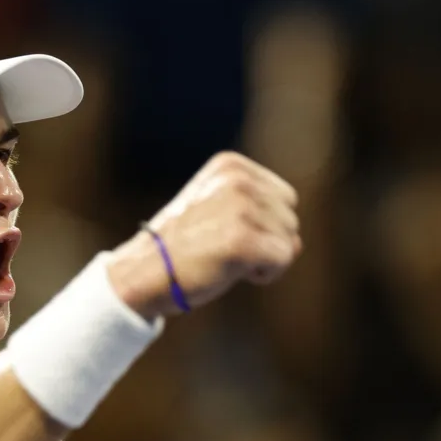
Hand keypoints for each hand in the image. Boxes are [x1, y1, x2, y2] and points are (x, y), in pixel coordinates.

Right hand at [108, 152, 301, 318]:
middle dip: (267, 241)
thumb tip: (297, 243)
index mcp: (230, 166)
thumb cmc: (178, 248)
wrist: (142, 272)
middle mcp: (237, 181)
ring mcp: (240, 208)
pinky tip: (235, 272)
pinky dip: (266, 274)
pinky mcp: (242, 239)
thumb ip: (259, 218)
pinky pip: (283, 259)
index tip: (226, 234)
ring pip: (289, 240)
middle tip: (226, 251)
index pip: (283, 197)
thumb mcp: (215, 214)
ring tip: (226, 260)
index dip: (264, 224)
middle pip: (290, 218)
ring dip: (265, 259)